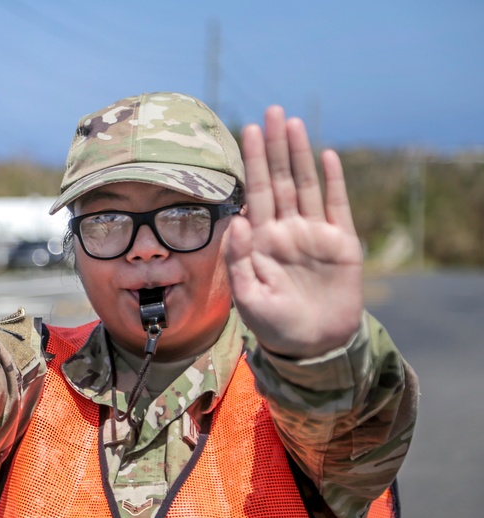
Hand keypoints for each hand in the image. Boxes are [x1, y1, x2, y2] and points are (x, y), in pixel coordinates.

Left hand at [224, 106, 363, 358]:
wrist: (313, 346)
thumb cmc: (275, 325)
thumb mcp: (248, 297)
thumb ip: (238, 260)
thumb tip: (236, 220)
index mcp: (261, 240)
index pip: (253, 193)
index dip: (250, 163)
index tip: (244, 132)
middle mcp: (286, 230)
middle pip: (278, 180)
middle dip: (273, 147)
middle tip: (270, 111)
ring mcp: (314, 234)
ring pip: (305, 185)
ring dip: (298, 154)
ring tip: (292, 123)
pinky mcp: (341, 243)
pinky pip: (336, 206)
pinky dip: (333, 181)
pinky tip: (326, 156)